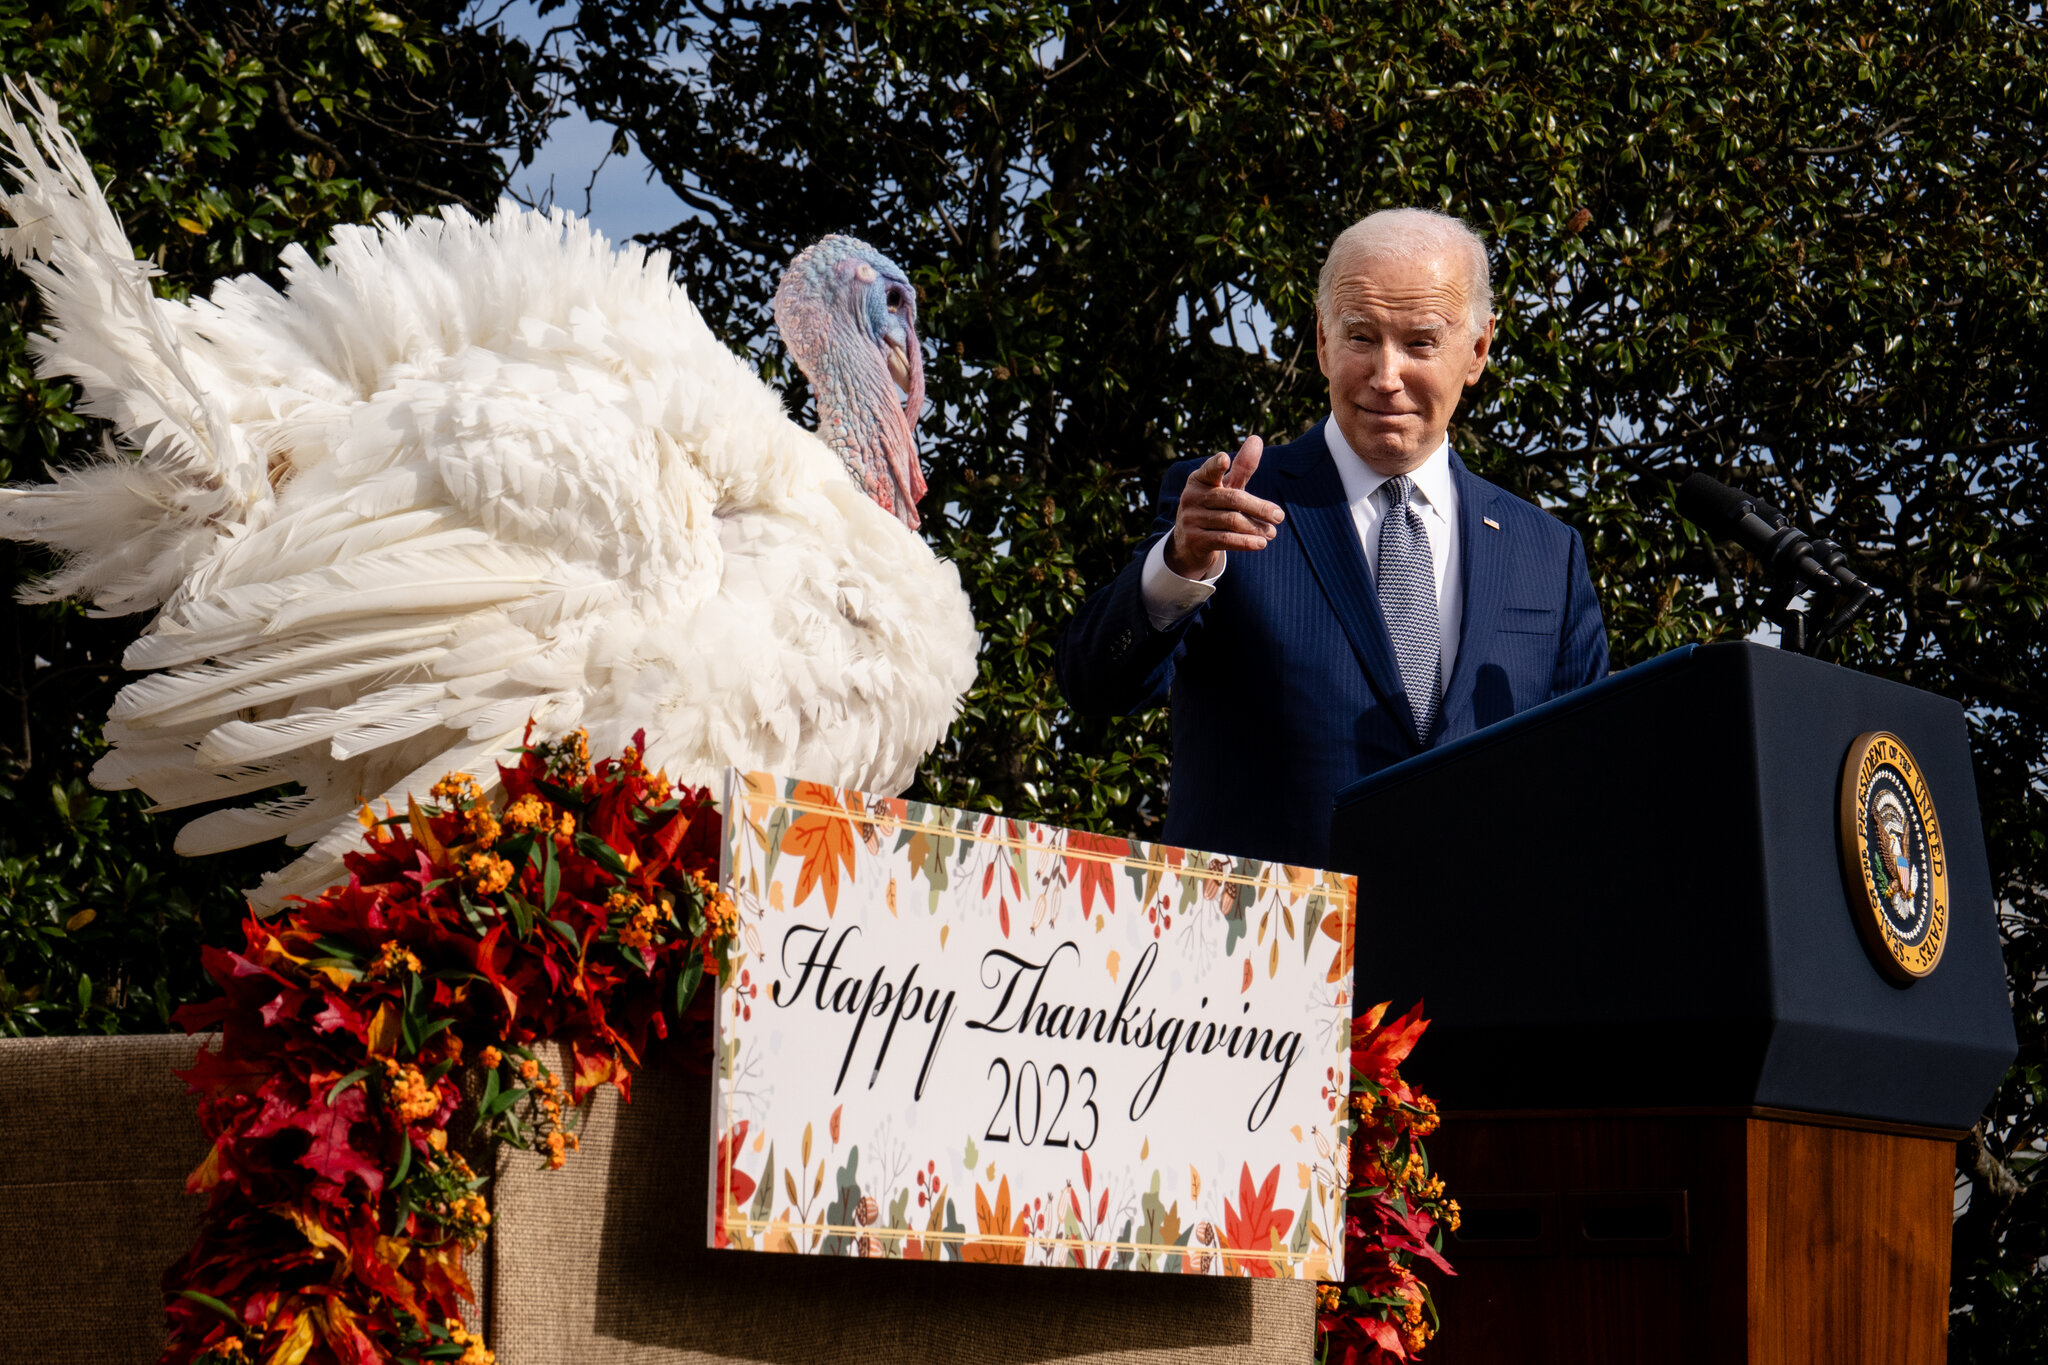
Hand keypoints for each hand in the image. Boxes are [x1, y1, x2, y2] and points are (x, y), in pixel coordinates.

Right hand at [1164, 434, 1283, 579]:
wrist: (1188, 545)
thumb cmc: (1213, 509)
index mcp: (1199, 480)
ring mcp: (1190, 519)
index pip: (1210, 470)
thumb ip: (1242, 467)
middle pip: (1233, 499)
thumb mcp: (1225, 488)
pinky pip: (1225, 539)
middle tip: (1279, 516)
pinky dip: (1246, 542)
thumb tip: (1256, 439)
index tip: (1224, 459)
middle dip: (1259, 508)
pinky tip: (1261, 543)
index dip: (1216, 465)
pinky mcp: (1194, 540)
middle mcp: (1191, 497)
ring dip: (1256, 528)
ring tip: (1271, 533)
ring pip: (1232, 521)